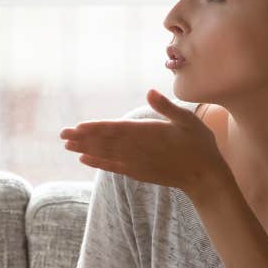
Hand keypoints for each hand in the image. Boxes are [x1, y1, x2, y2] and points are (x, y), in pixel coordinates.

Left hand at [59, 89, 228, 196]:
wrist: (204, 177)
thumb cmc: (199, 144)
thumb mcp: (187, 120)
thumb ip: (166, 107)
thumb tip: (149, 91)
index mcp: (149, 132)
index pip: (117, 129)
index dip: (96, 128)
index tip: (78, 126)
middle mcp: (139, 149)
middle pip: (106, 142)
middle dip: (83, 138)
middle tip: (62, 135)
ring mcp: (137, 163)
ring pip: (106, 154)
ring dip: (85, 149)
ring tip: (67, 146)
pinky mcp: (138, 173)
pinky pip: (113, 167)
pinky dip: (98, 163)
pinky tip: (84, 159)